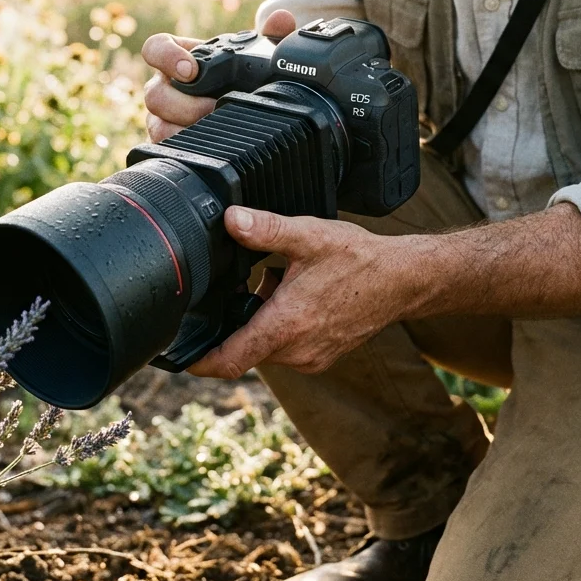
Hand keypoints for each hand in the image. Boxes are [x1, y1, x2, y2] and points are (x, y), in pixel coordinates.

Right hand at [140, 10, 297, 142]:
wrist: (242, 108)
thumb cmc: (241, 78)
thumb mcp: (255, 57)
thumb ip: (271, 37)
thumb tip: (282, 20)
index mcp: (179, 58)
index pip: (155, 48)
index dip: (166, 57)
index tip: (190, 70)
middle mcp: (166, 86)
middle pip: (154, 94)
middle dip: (183, 104)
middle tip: (212, 107)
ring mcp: (164, 116)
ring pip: (156, 123)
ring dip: (184, 128)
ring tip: (213, 128)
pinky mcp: (169, 141)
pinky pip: (164, 146)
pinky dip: (184, 149)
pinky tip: (206, 147)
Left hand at [186, 206, 423, 378]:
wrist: (402, 280)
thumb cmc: (359, 260)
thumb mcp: (307, 236)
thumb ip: (265, 229)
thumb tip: (229, 219)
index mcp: (285, 326)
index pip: (229, 360)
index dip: (198, 362)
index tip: (177, 356)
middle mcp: (295, 351)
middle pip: (244, 347)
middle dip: (236, 319)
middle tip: (245, 284)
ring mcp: (310, 358)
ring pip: (266, 346)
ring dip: (261, 320)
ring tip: (280, 283)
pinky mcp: (322, 357)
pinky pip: (286, 347)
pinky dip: (281, 325)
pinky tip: (297, 295)